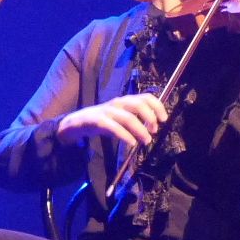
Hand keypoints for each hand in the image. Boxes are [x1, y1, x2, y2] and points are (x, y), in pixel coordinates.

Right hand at [56, 93, 170, 151]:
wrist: (75, 123)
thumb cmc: (102, 121)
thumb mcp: (121, 118)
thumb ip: (136, 120)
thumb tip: (153, 128)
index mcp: (125, 101)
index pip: (145, 97)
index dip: (157, 106)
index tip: (164, 119)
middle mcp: (117, 103)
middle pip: (138, 104)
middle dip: (150, 117)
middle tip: (154, 130)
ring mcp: (106, 111)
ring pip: (128, 117)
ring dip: (140, 129)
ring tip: (146, 140)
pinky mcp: (97, 120)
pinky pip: (113, 127)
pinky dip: (125, 135)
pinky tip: (131, 143)